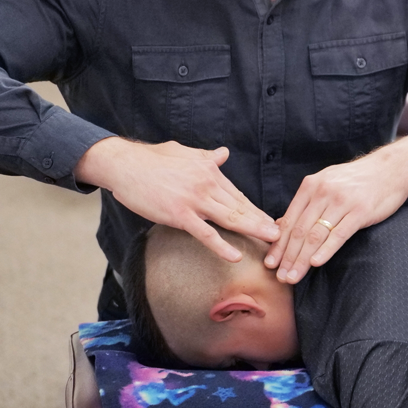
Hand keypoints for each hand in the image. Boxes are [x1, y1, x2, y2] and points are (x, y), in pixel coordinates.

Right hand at [74, 137, 279, 261]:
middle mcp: (207, 184)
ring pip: (230, 218)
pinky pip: (205, 233)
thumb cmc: (152, 158)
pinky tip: (235, 255)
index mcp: (209, 169)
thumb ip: (206, 157)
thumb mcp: (185, 152)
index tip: (269, 219)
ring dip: (253, 230)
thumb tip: (224, 153)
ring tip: (271, 241)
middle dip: (261, 221)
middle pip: (239, 206)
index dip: (254, 208)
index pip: (237, 193)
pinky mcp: (179, 214)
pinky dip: (221, 245)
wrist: (126, 164)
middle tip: (281, 234)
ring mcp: (194, 200)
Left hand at [264, 135, 407, 282]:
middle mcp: (323, 192)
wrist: (390, 168)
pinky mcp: (360, 211)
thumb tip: (282, 225)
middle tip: (279, 277)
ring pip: (316, 235)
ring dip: (302, 259)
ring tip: (293, 276)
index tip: (270, 263)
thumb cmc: (356, 180)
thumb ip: (306, 203)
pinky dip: (325, 250)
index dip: (279, 244)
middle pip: (300, 230)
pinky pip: (339, 234)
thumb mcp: (327, 184)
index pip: (290, 220)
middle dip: (287, 257)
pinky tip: (315, 263)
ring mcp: (341, 201)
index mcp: (311, 186)